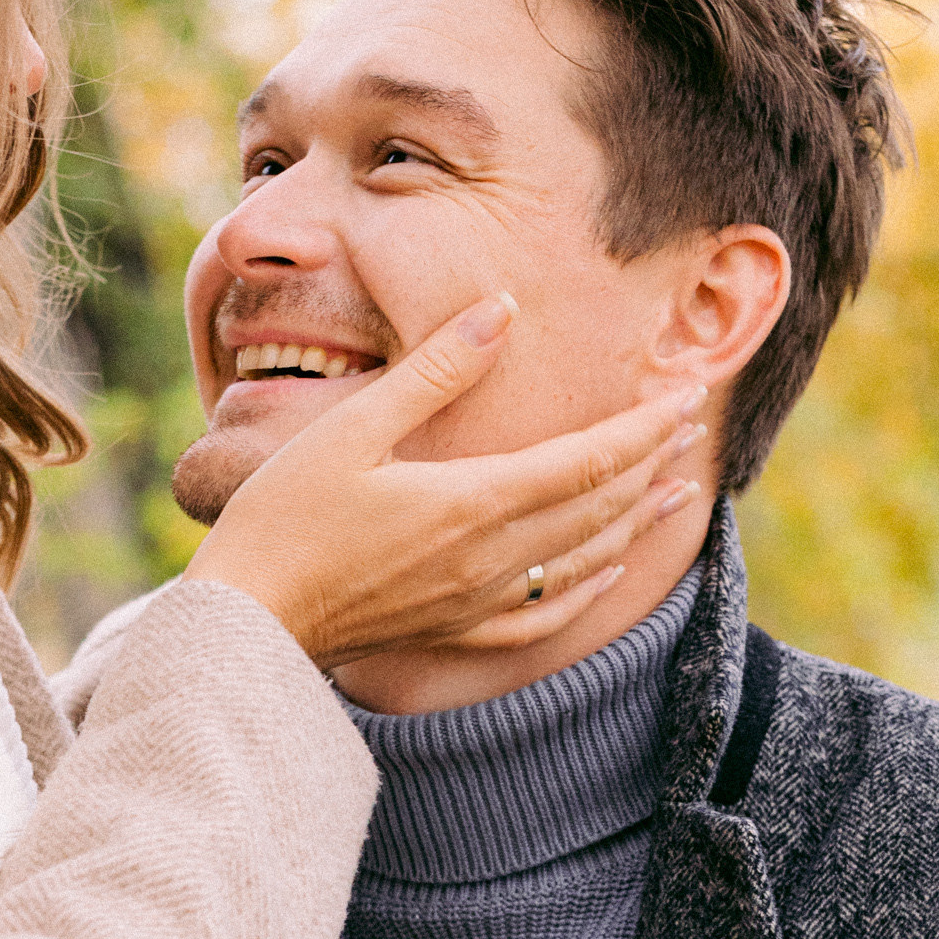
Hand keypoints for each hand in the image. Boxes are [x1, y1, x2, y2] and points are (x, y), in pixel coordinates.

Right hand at [188, 292, 706, 667]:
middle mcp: (490, 558)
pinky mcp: (453, 629)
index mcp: (472, 502)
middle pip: (598, 508)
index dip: (644, 426)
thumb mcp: (353, 427)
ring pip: (584, 562)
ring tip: (675, 491)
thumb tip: (500, 308)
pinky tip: (606, 572)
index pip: (588, 461)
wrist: (249, 625)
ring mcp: (476, 600)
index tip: (684, 392)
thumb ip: (436, 369)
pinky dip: (589, 590)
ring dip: (634, 521)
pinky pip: (544, 616)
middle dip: (650, 461)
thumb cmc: (285, 519)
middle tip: (690, 423)